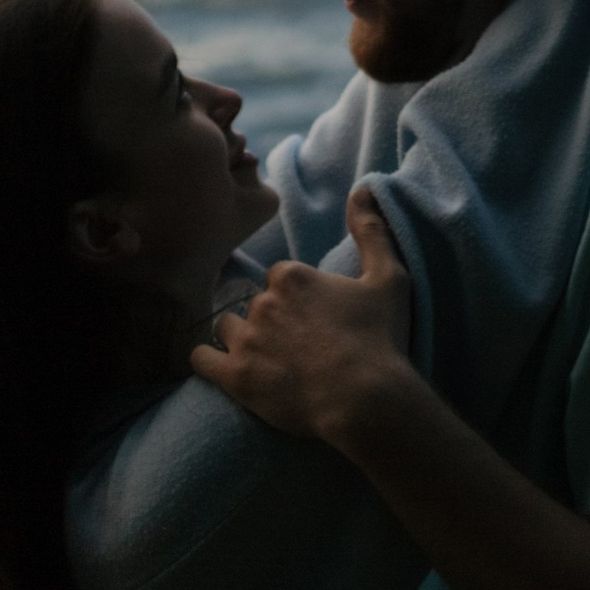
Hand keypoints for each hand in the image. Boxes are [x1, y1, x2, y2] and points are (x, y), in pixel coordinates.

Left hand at [191, 193, 414, 450]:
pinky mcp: (234, 377)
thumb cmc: (379, 339)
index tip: (313, 319)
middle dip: (270, 320)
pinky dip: (208, 361)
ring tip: (263, 358)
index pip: (279, 279)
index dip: (296, 299)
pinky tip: (220, 367)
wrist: (364, 400)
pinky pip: (201, 359)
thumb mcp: (388, 279)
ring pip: (227, 327)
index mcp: (292, 276)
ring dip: (240, 339)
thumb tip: (362, 189)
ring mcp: (245, 340)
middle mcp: (263, 302)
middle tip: (296, 345)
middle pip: (254, 304)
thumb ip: (371, 231)